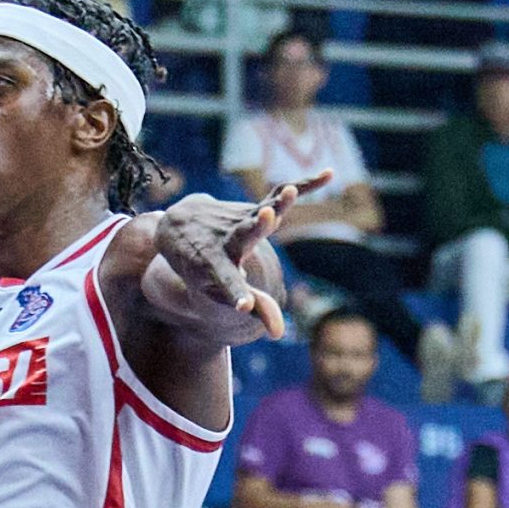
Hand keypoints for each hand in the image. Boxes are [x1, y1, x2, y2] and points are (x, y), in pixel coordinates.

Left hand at [144, 181, 326, 343]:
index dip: (237, 295)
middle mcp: (226, 239)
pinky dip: (304, 186)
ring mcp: (240, 219)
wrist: (179, 228)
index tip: (244, 306)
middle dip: (256, 227)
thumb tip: (278, 333)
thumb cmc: (203, 270)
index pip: (228, 283)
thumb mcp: (221, 291)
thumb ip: (255, 308)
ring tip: (292, 192)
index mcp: (216, 266)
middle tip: (267, 216)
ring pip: (261, 210)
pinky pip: (278, 195)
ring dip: (278, 202)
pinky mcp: (253, 206)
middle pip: (244, 233)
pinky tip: (329, 174)